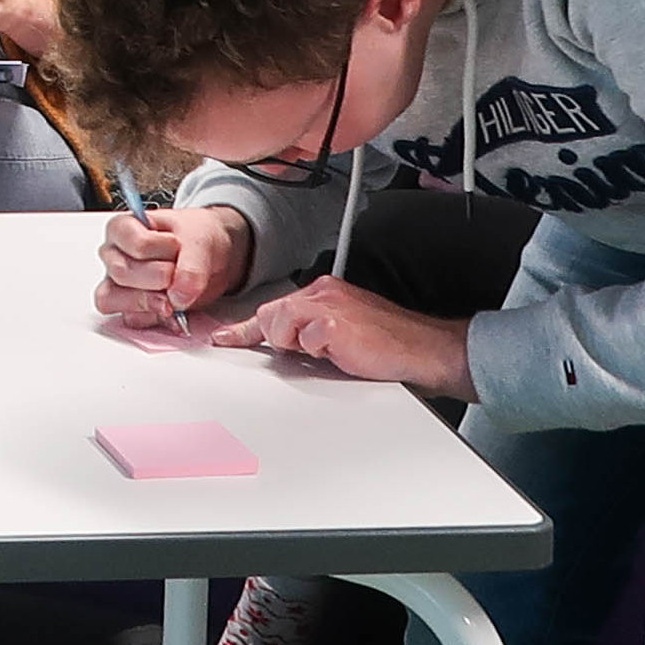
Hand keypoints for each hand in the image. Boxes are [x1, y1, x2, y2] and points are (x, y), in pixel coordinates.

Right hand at [97, 204, 253, 326]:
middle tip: (177, 275)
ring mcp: (119, 284)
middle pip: (122, 272)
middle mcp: (115, 256)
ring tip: (175, 298)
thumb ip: (192, 265)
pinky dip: (156, 318)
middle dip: (156, 278)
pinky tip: (175, 312)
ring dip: (150, 302)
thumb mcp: (200, 241)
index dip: (158, 248)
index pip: (132, 243)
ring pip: (114, 298)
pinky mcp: (131, 308)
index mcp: (123, 228)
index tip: (177, 244)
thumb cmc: (195, 239)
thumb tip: (178, 295)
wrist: (211, 258)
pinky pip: (132, 319)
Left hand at [209, 275, 473, 395]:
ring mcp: (326, 304)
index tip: (222, 338)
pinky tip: (341, 351)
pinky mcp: (331, 322)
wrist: (422, 350)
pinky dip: (316, 352)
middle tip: (311, 351)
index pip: (275, 308)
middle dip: (280, 339)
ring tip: (331, 351)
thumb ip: (310, 334)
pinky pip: (302, 342)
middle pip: (270, 315)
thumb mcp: (340, 335)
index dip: (246, 328)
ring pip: (279, 325)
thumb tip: (284, 347)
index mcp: (324, 292)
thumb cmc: (388, 346)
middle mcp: (322, 292)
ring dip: (298, 347)